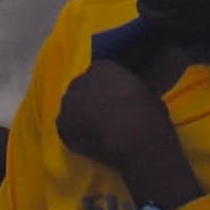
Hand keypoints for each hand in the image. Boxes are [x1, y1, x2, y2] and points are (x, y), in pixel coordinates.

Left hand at [56, 61, 200, 208]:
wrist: (135, 135)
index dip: (105, 89)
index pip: (98, 73)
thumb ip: (127, 87)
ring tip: (95, 132)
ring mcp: (68, 101)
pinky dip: (75, 135)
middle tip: (103, 117)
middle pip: (81, 88)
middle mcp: (80, 79)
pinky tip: (89, 142)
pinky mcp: (62, 124)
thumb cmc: (148, 112)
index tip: (113, 101)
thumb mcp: (143, 90)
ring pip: (72, 108)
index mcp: (102, 67)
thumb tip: (125, 94)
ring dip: (80, 116)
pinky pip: (66, 128)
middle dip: (89, 100)